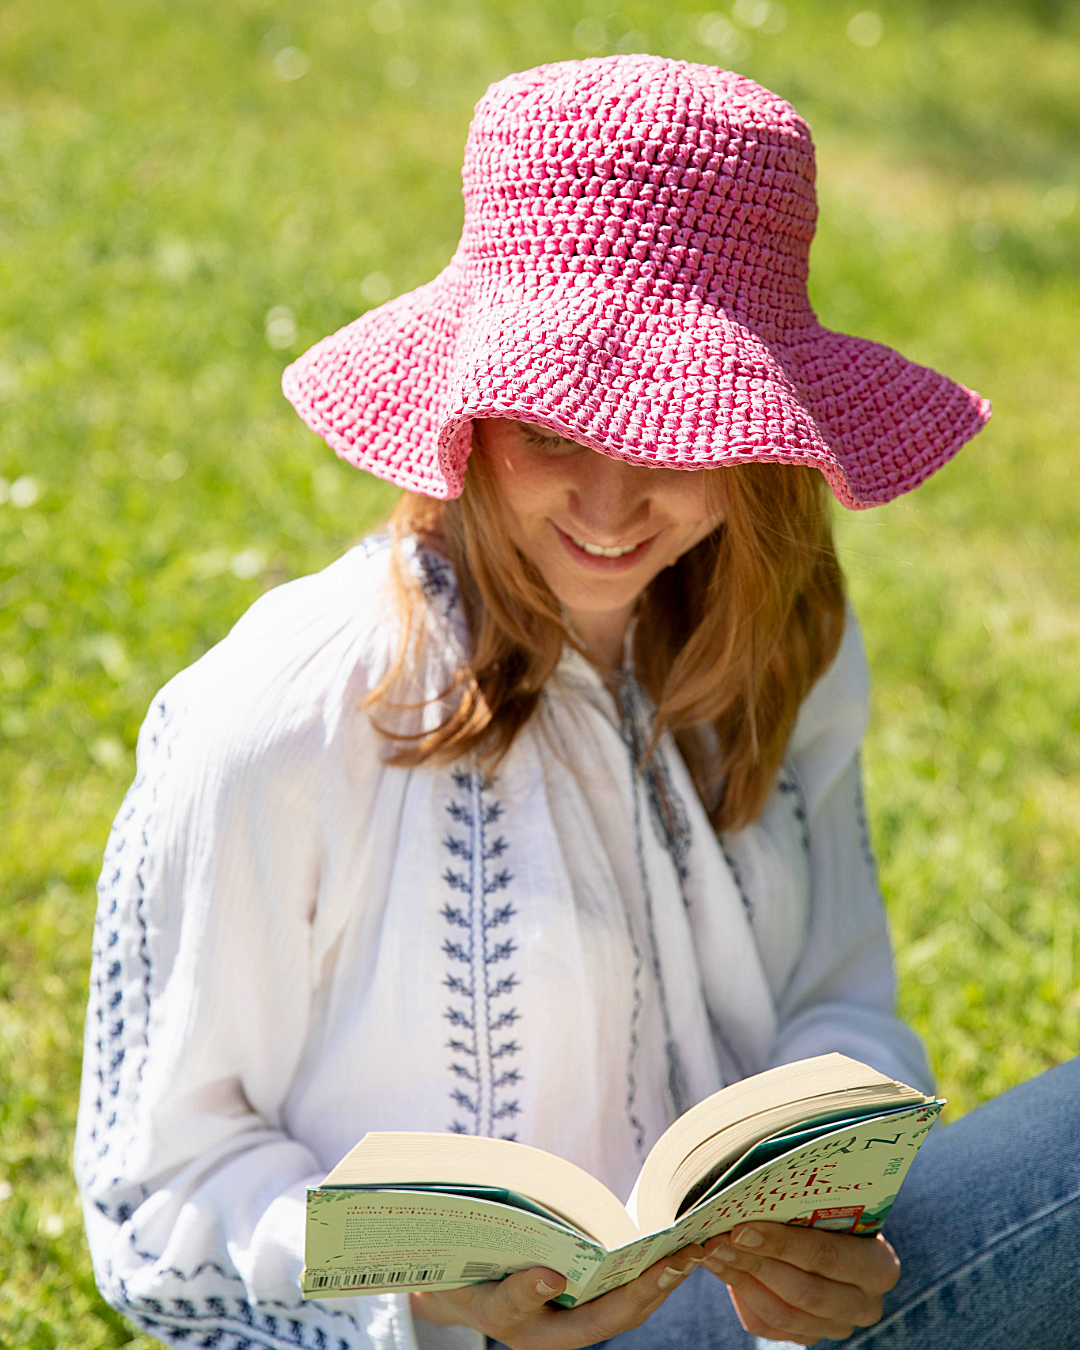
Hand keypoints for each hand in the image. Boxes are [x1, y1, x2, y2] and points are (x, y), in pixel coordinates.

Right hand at [410, 1243, 705, 1348]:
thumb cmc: (476, 1298)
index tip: (674, 1261)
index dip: (646, 1289)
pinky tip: (659, 1238)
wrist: (462, 1293)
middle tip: (700, 1244)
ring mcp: (583, 1308)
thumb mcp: (490, 1302)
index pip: (616, 1314)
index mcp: (564, 1335)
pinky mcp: (583, 1288)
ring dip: (662, 1268)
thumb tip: (554, 1278)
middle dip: (668, 1276)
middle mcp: (581, 1325)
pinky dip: (642, 1260)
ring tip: (692, 1238)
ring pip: (633, 1293)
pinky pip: (620, 1278)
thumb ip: (518, 1295)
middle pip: (635, 1305)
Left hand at [703, 1222, 899, 1343]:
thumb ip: (803, 1204)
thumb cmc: (829, 1209)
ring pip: (782, 1313)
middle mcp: (864, 1304)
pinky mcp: (810, 1337)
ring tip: (713, 1252)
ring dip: (741, 1280)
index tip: (741, 1228)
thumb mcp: (830, 1203)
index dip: (781, 1244)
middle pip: (803, 1291)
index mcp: (878, 1266)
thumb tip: (751, 1190)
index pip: (826, 1256)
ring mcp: (837, 1326)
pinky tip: (721, 1269)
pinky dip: (742, 1297)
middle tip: (718, 1241)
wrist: (838, 1235)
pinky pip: (769, 1326)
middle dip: (755, 1263)